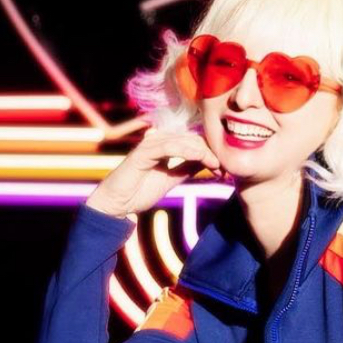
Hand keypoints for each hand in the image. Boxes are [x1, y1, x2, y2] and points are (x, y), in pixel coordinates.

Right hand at [85, 122, 225, 217]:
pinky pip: (167, 146)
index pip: (192, 141)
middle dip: (210, 153)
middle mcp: (158, 141)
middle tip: (223, 168)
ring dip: (202, 152)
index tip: (223, 169)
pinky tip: (199, 156)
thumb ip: (187, 168)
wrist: (118, 203)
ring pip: (182, 141)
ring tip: (215, 164)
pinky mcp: (142, 152)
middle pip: (191, 139)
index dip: (210, 152)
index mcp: (165, 146)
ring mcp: (150, 144)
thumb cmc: (141, 191)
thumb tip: (208, 163)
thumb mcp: (172, 179)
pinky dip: (184, 150)